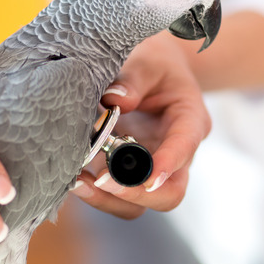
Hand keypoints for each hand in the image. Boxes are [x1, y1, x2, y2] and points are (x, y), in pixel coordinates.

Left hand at [70, 32, 210, 218]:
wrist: (153, 68)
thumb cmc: (155, 62)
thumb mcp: (149, 61)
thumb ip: (133, 78)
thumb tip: (114, 100)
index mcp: (190, 120)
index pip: (185, 146)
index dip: (168, 164)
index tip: (148, 176)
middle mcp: (175, 152)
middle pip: (169, 192)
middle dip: (136, 192)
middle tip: (102, 180)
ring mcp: (151, 166)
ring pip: (140, 203)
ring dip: (109, 199)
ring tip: (78, 182)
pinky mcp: (126, 171)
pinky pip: (116, 194)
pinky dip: (96, 192)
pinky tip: (73, 178)